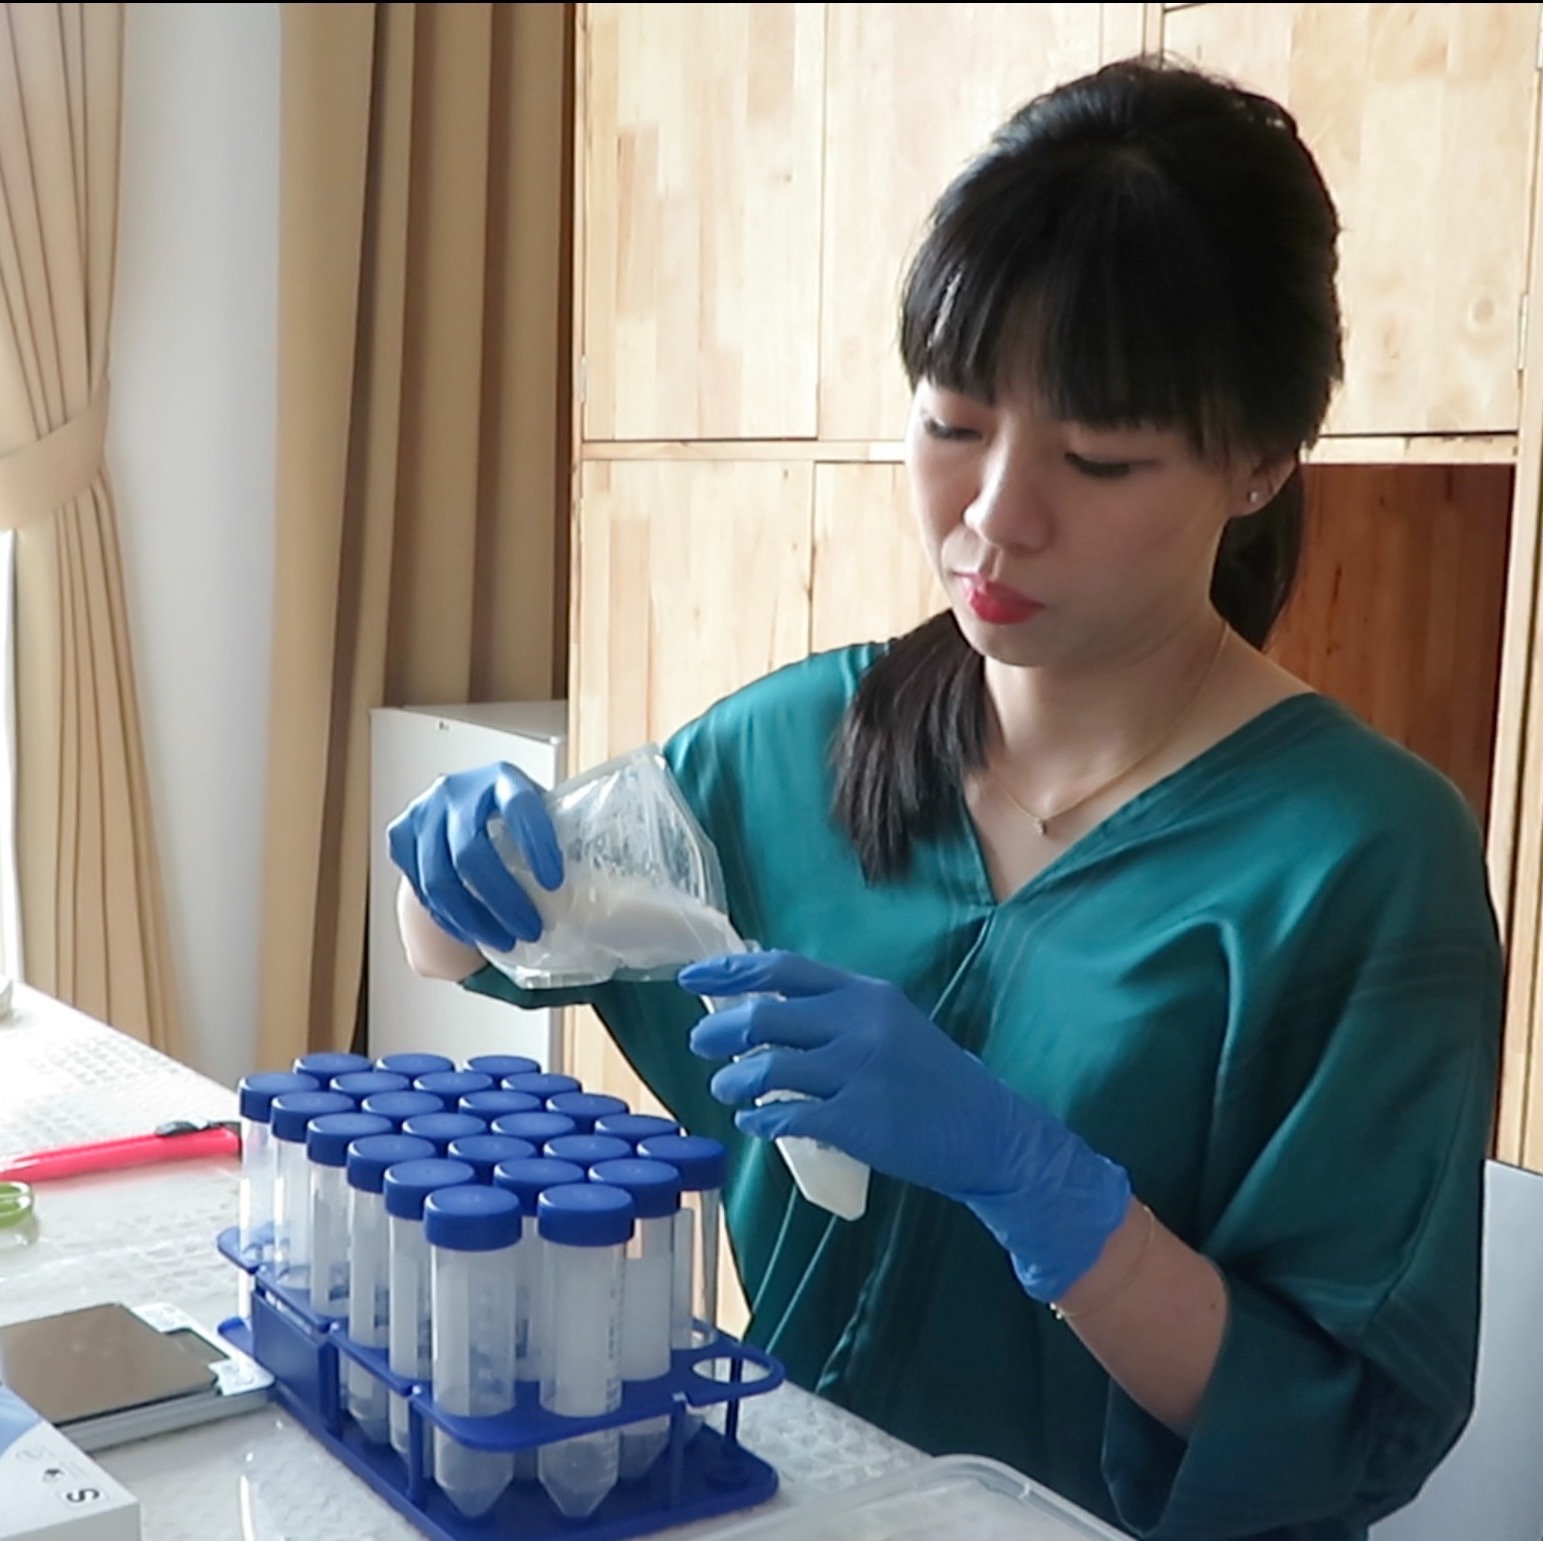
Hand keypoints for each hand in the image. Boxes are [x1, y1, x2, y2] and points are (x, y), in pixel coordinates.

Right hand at [386, 762, 562, 952]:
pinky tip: (471, 931)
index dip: (536, 844)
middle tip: (531, 929)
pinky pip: (421, 889)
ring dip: (474, 920)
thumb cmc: (513, 816)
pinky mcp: (400, 836)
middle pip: (470, 853)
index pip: (519, 806)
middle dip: (503, 900)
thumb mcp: (541, 813)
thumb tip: (607, 894)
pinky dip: (448, 918)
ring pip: (439, 879)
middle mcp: (456, 790)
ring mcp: (423, 812)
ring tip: (504, 941)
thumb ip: (563, 838)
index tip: (555, 882)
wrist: (463, 804)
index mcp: (501, 778)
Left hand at [681, 950, 1131, 1301]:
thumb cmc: (931, 1077)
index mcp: (866, 993)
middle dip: (719, 1031)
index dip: (730, 972)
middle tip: (701, 1043)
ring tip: (725, 1089)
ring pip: (766, 1069)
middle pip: (763, 1016)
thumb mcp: (890, 1023)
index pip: (783, 969)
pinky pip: (786, 1117)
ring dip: (733, 1081)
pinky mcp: (856, 1121)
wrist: (987, 1130)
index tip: (692, 979)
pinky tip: (755, 1123)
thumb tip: (761, 1006)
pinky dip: (760, 1120)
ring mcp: (857, 1072)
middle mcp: (859, 1024)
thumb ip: (835, 1012)